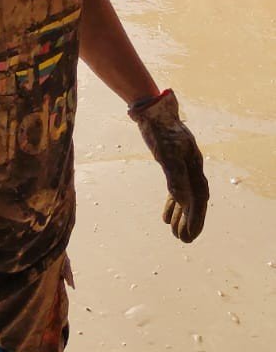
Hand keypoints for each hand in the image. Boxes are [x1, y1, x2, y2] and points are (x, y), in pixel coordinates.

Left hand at [130, 90, 208, 242]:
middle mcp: (192, 168)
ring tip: (174, 232)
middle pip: (194, 201)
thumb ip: (175, 177)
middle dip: (190, 221)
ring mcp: (183, 166)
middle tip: (183, 240)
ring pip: (185, 197)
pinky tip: (165, 215)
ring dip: (180, 215)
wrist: (153, 110)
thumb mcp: (166, 154)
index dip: (195, 219)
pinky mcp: (172, 164)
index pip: (198, 199)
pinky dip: (172, 203)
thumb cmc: (160, 131)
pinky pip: (175, 189)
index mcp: (195, 167)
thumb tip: (183, 201)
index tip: (189, 236)